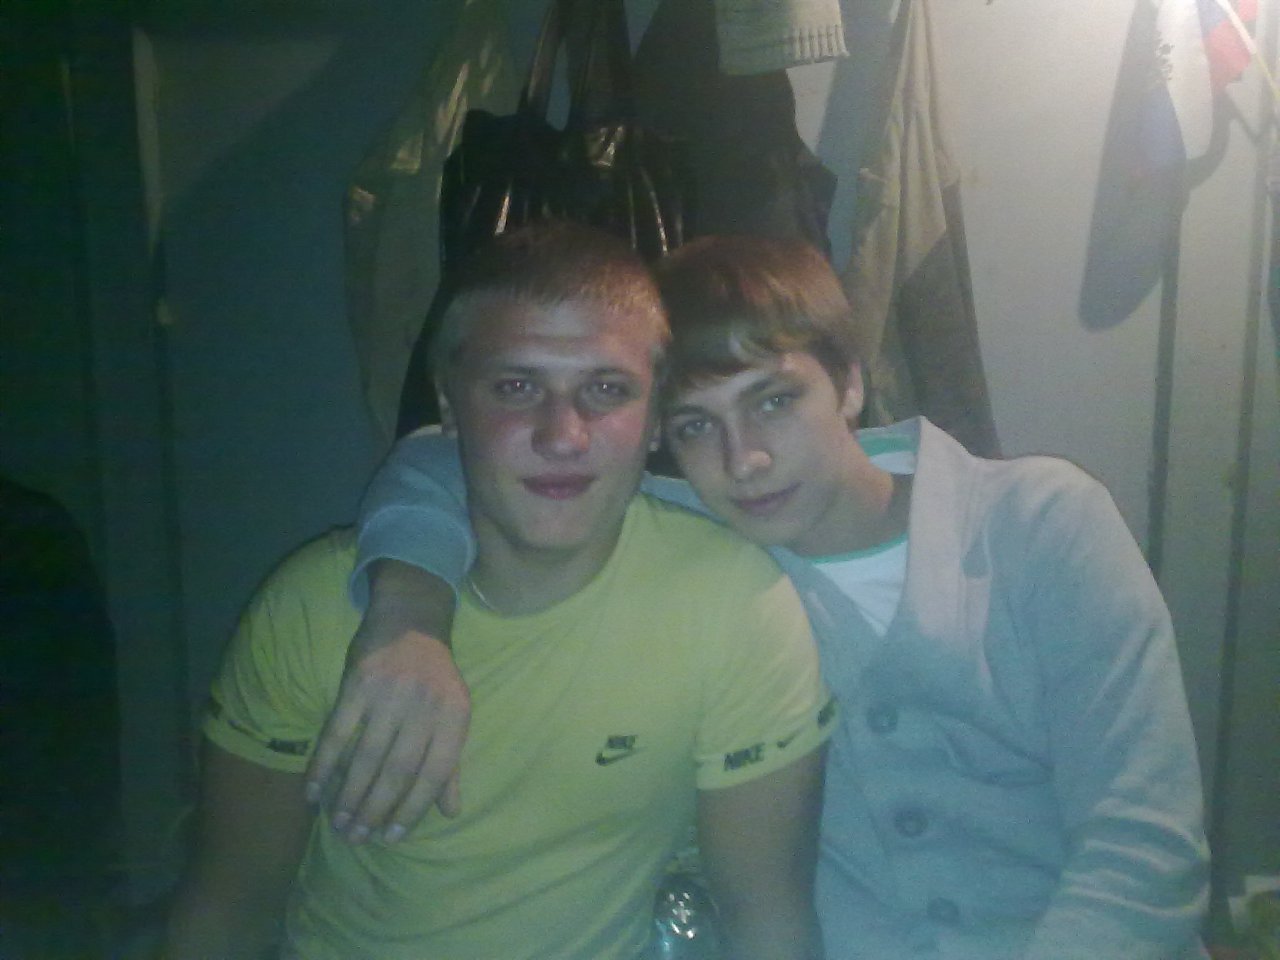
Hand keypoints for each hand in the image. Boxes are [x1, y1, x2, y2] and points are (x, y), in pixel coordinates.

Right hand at [305, 563, 467, 842]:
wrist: (412, 618)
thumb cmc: (436, 676)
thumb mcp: (454, 714)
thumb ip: (451, 763)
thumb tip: (450, 812)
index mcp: (454, 717)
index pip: (433, 774)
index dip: (412, 809)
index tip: (390, 837)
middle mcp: (423, 707)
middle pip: (397, 770)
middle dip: (374, 810)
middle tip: (356, 839)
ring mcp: (389, 694)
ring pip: (366, 757)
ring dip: (349, 796)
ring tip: (338, 825)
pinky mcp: (357, 683)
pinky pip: (337, 733)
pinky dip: (323, 766)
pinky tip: (312, 792)